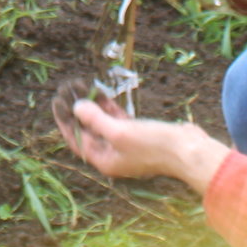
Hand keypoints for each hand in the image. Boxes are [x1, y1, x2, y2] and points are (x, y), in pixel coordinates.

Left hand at [58, 99, 232, 190]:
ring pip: (102, 122)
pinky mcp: (139, 135)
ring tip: (81, 85)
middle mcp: (113, 155)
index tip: (57, 100)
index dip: (65, 120)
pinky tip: (102, 92)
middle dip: (77, 109)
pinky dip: (108, 107)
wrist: (189, 150)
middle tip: (68, 88)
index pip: (77, 139)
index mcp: (105, 160)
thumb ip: (95, 120)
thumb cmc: (154, 145)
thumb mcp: (119, 132)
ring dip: (91, 105)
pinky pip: (117, 119)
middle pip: (87, 129)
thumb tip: (77, 107)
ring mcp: (126, 145)